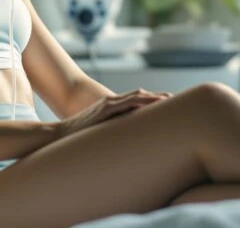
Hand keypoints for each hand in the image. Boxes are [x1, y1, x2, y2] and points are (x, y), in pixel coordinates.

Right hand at [55, 88, 172, 139]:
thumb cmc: (79, 137)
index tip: (171, 105)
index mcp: (113, 107)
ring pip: (136, 97)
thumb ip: (113, 132)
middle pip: (141, 96)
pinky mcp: (104, 109)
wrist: (60, 133)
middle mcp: (112, 102)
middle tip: (179, 101)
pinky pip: (125, 103)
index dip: (154, 101)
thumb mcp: (100, 132)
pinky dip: (139, 102)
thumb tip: (127, 143)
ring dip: (153, 98)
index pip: (138, 101)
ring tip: (169, 100)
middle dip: (159, 98)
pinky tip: (149, 103)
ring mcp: (108, 104)